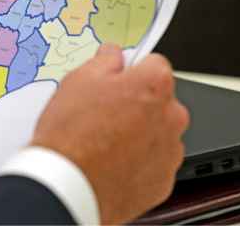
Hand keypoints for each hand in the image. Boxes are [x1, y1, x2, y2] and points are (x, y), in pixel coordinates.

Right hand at [31, 44, 188, 223]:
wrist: (67, 184)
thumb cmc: (71, 133)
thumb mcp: (78, 80)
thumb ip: (104, 61)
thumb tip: (113, 55)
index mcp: (154, 86)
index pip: (155, 64)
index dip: (132, 70)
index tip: (119, 79)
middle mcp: (171, 116)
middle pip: (161, 100)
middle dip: (139, 103)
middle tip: (106, 113)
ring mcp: (170, 151)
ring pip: (159, 133)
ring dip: (141, 133)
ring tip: (105, 142)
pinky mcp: (164, 181)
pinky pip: (155, 163)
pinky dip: (139, 162)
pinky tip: (112, 163)